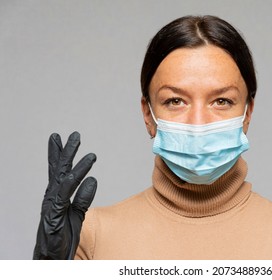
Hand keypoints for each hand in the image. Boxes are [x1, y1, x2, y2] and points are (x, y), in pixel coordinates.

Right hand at [33, 132, 96, 259]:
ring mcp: (52, 205)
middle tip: (74, 135)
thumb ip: (83, 198)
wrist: (52, 258)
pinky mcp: (54, 215)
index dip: (60, 154)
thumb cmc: (62, 236)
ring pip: (62, 179)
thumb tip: (92, 180)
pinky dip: (74, 184)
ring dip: (73, 163)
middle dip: (66, 151)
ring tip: (85, 149)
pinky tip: (86, 174)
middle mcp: (52, 197)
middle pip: (59, 170)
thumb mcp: (76, 214)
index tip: (61, 138)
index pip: (58, 171)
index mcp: (57, 195)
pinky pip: (65, 196)